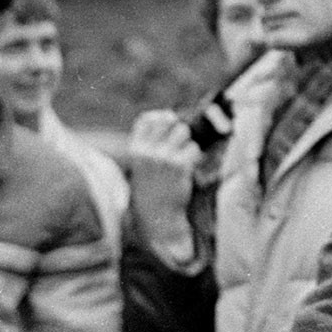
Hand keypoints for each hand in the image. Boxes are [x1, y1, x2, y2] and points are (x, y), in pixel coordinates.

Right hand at [128, 109, 200, 263]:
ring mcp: (164, 157)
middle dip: (177, 130)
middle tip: (178, 146)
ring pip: (184, 132)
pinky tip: (189, 168)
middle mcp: (148, 151)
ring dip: (187, 142)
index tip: (168, 122)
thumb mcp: (141, 164)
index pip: (147, 119)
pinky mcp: (180, 165)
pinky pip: (194, 149)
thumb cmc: (151, 188)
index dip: (160, 116)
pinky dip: (195, 157)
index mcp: (135, 150)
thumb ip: (150, 142)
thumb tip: (171, 115)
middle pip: (170, 121)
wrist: (157, 217)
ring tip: (183, 158)